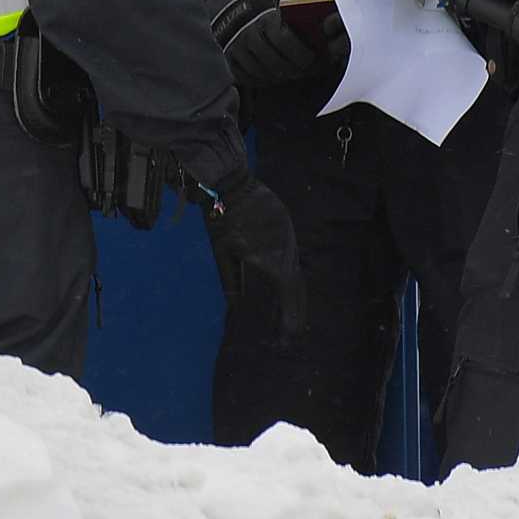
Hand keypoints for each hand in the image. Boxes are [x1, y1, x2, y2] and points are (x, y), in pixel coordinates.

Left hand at [199, 167, 301, 340]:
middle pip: (297, 285)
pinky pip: (292, 251)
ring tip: (294, 312)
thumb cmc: (220, 220)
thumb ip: (231, 282)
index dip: (292, 316)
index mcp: (270, 260)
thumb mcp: (221, 254)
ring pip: (296, 268)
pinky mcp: (287, 223)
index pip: (288, 294)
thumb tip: (235, 309)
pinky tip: (289, 281)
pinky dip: (292, 269)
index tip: (290, 335)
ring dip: (295, 291)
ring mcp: (289, 235)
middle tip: (294, 331)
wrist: (230, 183)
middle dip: (297, 309)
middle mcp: (285, 249)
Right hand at [202, 0, 315, 93]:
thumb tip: (318, 32)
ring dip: (279, 76)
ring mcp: (235, 48)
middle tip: (305, 70)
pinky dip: (261, 80)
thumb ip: (296, 14)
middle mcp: (248, 35)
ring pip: (262, 73)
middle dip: (295, 70)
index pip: (286, 42)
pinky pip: (246, 77)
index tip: (314, 58)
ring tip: (290, 74)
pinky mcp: (226, 57)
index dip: (303, 54)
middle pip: (276, 63)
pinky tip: (271, 76)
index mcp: (264, 18)